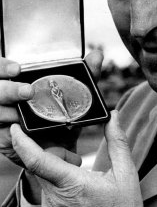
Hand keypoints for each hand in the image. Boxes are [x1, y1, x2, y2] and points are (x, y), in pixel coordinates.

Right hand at [0, 49, 102, 166]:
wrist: (62, 151)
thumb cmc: (63, 117)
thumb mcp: (75, 96)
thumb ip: (85, 75)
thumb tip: (97, 55)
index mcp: (19, 82)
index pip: (1, 69)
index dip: (3, 66)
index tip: (17, 68)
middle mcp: (6, 99)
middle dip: (9, 90)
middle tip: (28, 91)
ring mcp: (3, 118)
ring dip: (10, 112)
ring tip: (25, 114)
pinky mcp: (2, 139)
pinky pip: (2, 134)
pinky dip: (11, 132)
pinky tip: (20, 130)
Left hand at [11, 110, 152, 206]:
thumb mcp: (125, 172)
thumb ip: (117, 140)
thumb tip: (113, 116)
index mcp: (72, 185)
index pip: (37, 160)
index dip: (22, 142)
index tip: (16, 129)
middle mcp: (55, 203)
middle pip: (40, 167)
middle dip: (55, 157)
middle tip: (76, 163)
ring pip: (43, 183)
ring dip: (56, 176)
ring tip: (79, 186)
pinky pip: (44, 200)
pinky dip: (56, 193)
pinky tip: (75, 199)